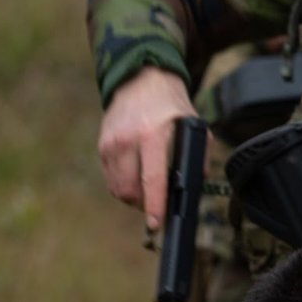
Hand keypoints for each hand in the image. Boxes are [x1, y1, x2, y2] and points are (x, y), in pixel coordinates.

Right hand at [96, 66, 199, 230]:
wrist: (140, 79)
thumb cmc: (170, 103)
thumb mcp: (193, 122)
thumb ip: (199, 153)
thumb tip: (197, 182)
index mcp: (152, 135)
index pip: (152, 179)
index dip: (155, 205)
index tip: (157, 223)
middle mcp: (127, 140)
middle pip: (130, 190)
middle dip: (145, 205)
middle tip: (158, 205)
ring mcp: (111, 144)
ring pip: (118, 188)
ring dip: (133, 198)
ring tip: (148, 193)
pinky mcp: (102, 146)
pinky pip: (111, 179)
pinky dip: (123, 186)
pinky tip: (136, 179)